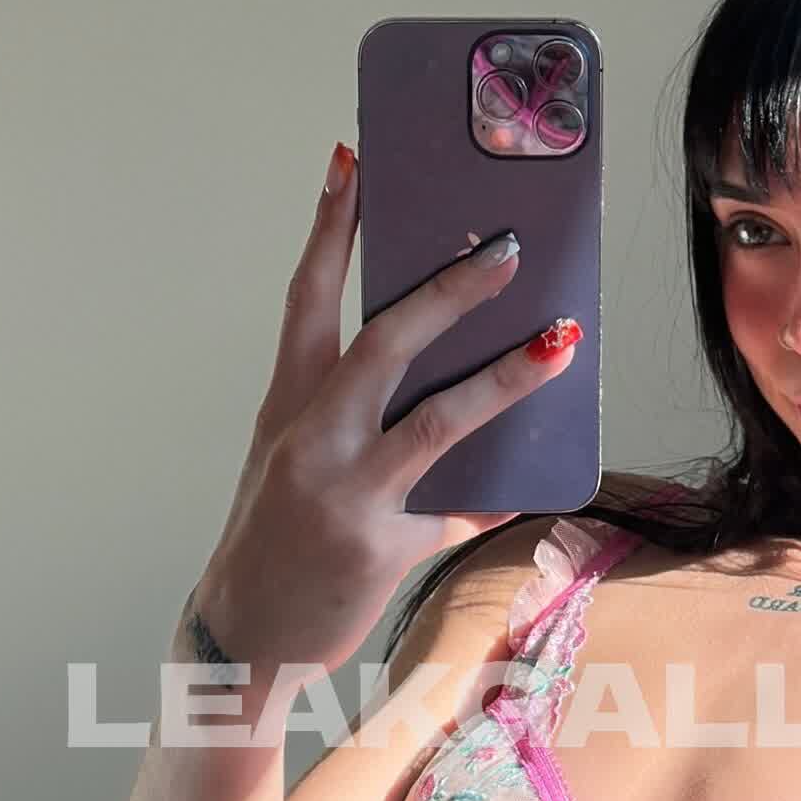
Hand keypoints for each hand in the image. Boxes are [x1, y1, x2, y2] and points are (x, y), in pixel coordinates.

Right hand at [183, 139, 580, 680]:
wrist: (240, 638)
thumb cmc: (279, 535)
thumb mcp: (299, 459)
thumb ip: (360, 415)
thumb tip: (447, 371)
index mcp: (287, 402)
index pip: (307, 297)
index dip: (331, 227)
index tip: (355, 162)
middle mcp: (312, 438)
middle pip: (384, 342)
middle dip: (448, 291)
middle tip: (505, 250)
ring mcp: (347, 493)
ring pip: (438, 420)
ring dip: (506, 377)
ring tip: (560, 341)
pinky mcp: (382, 547)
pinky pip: (462, 507)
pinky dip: (502, 487)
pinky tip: (545, 469)